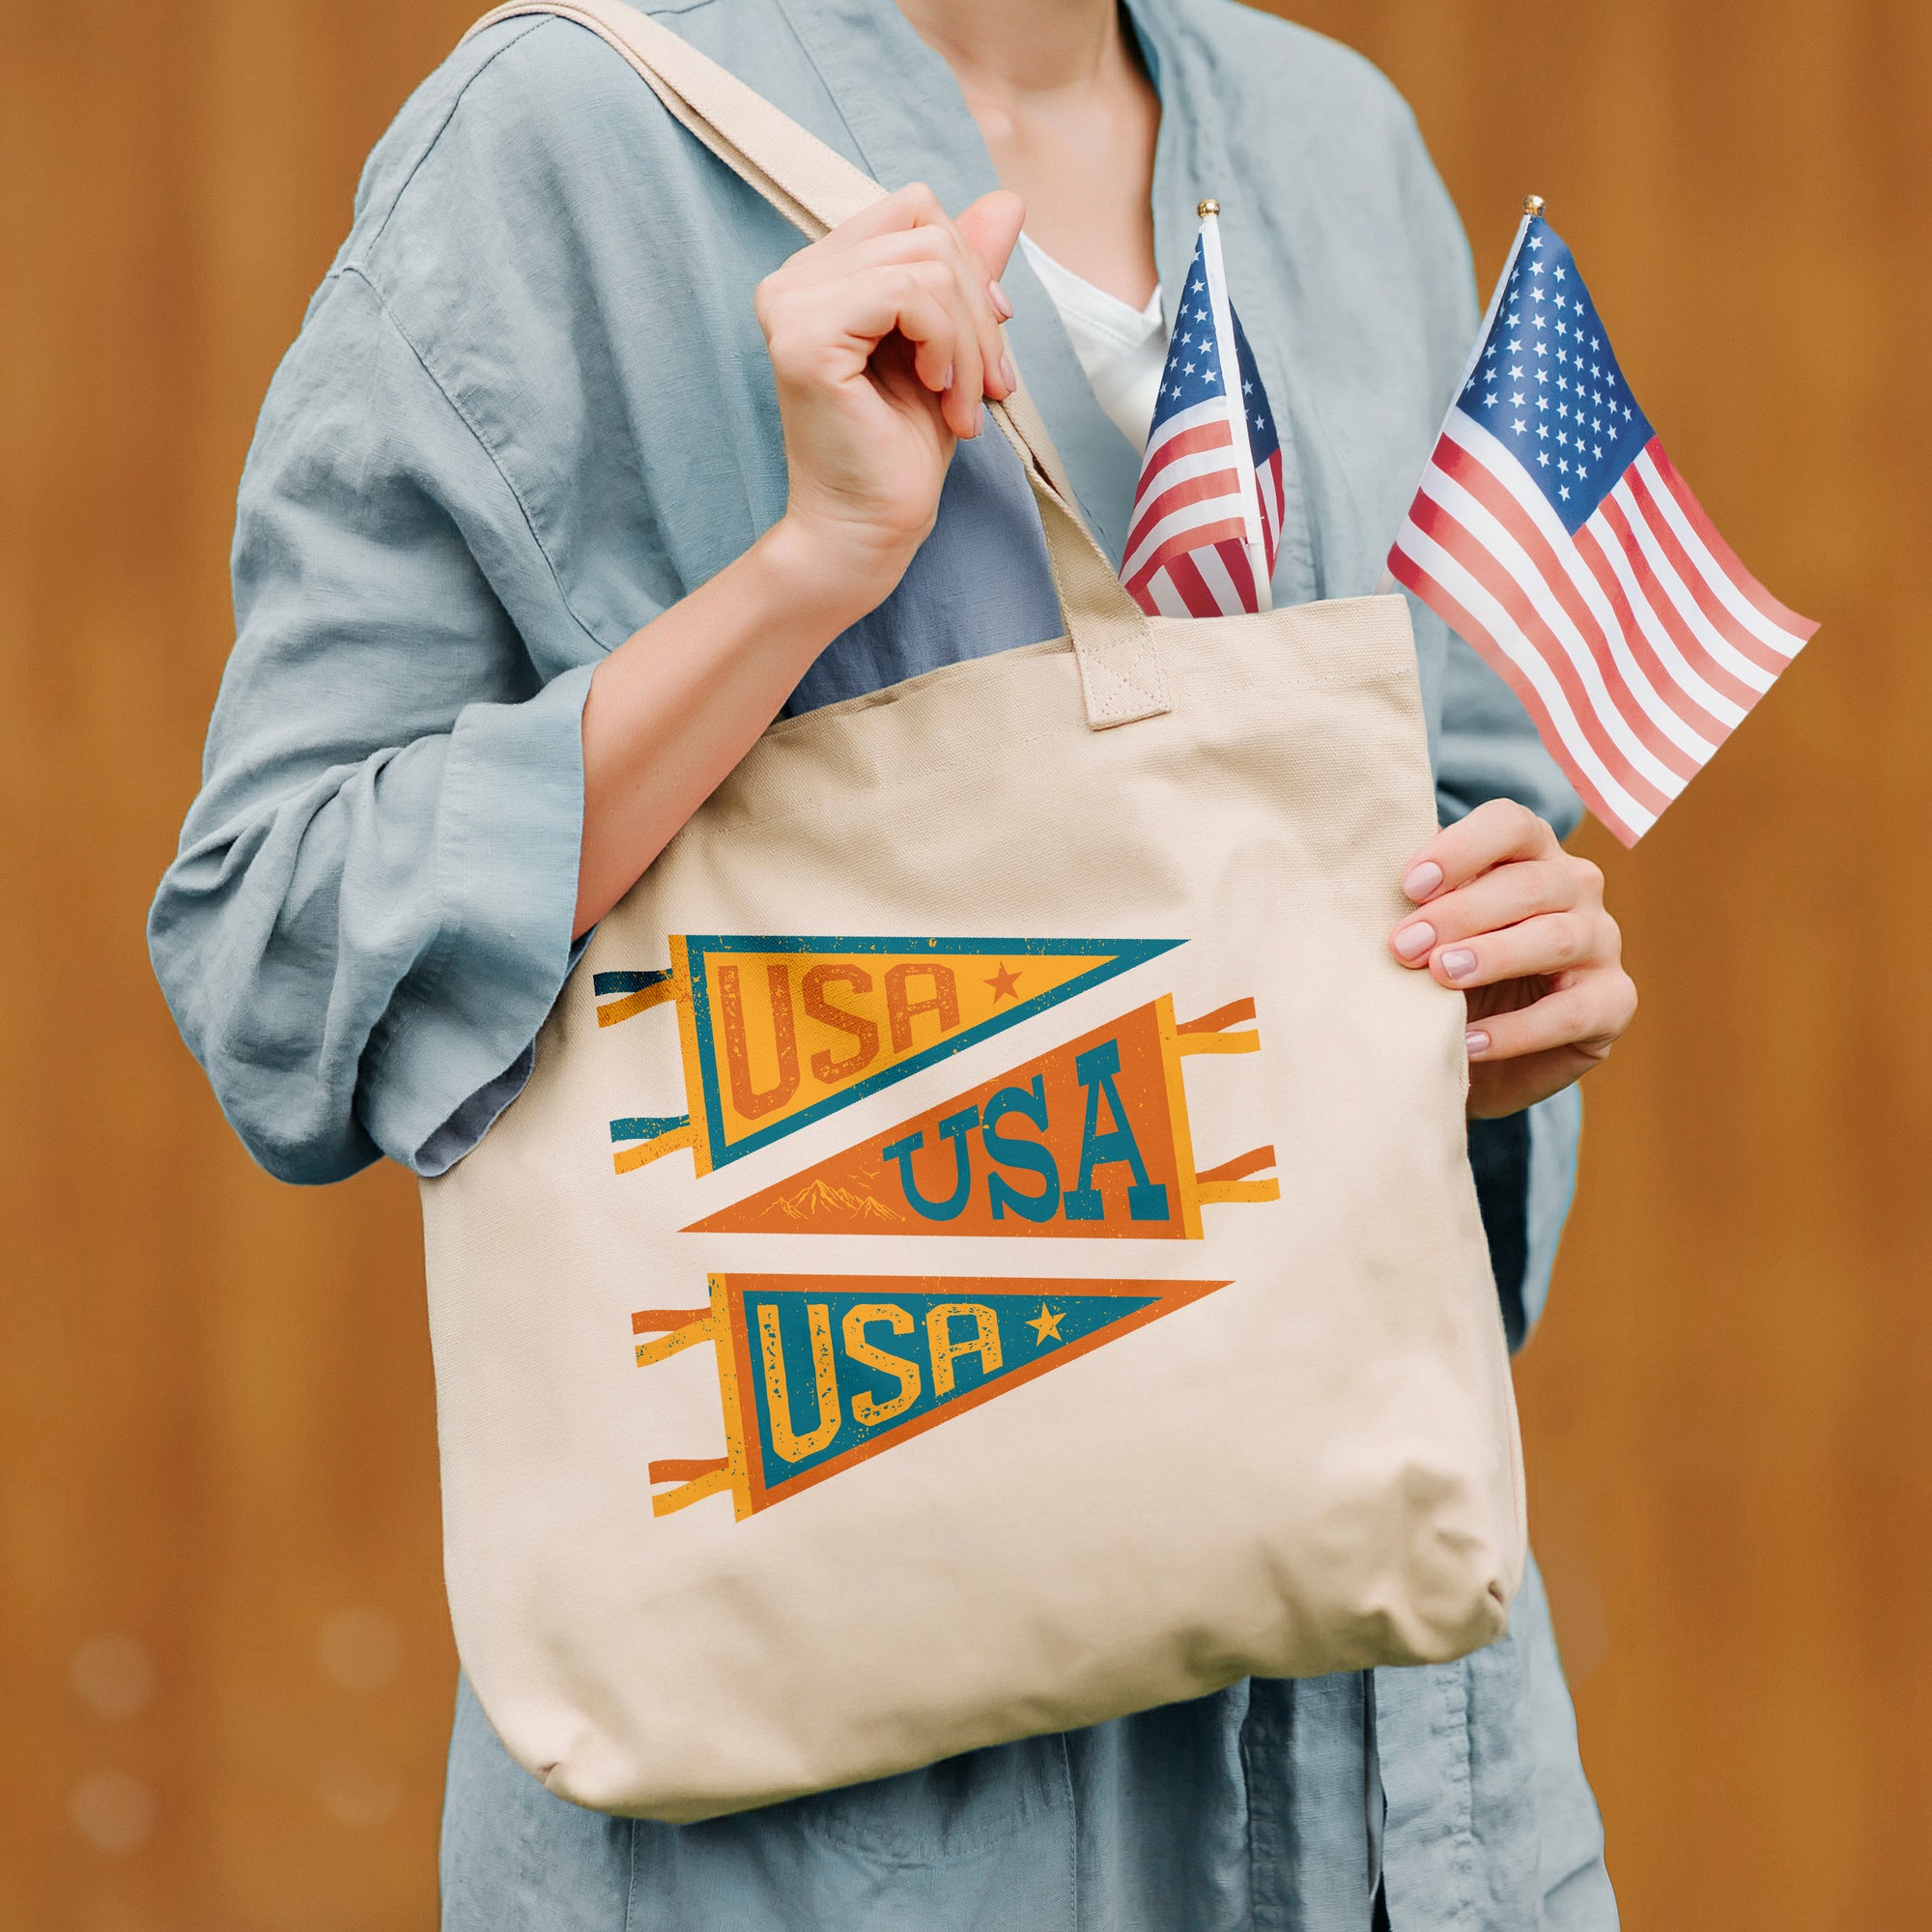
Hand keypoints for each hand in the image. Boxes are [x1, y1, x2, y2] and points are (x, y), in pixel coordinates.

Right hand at [755, 182, 1026, 620]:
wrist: (869, 530)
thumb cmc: (901, 452)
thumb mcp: (950, 346)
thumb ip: (965, 273)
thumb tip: (1007, 200)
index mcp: (822, 275)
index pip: (915, 212)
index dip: (969, 266)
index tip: (988, 346)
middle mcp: (794, 279)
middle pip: (926, 230)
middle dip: (978, 310)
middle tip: (991, 387)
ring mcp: (792, 303)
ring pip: (926, 263)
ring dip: (970, 341)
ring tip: (965, 404)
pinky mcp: (805, 335)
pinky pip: (909, 294)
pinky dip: (948, 345)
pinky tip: (941, 393)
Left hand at [1389, 800, 1636, 1118]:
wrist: (1478, 1051)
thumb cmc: (1446, 970)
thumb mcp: (1428, 928)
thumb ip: (1415, 899)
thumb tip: (1360, 873)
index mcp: (1531, 852)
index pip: (1510, 825)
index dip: (1461, 849)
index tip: (1407, 886)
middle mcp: (1576, 887)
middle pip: (1530, 883)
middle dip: (1461, 913)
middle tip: (1405, 946)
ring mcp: (1602, 942)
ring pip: (1556, 937)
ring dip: (1494, 956)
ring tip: (1441, 977)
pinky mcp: (1613, 1002)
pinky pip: (1573, 1011)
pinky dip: (1518, 1029)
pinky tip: (1470, 1041)